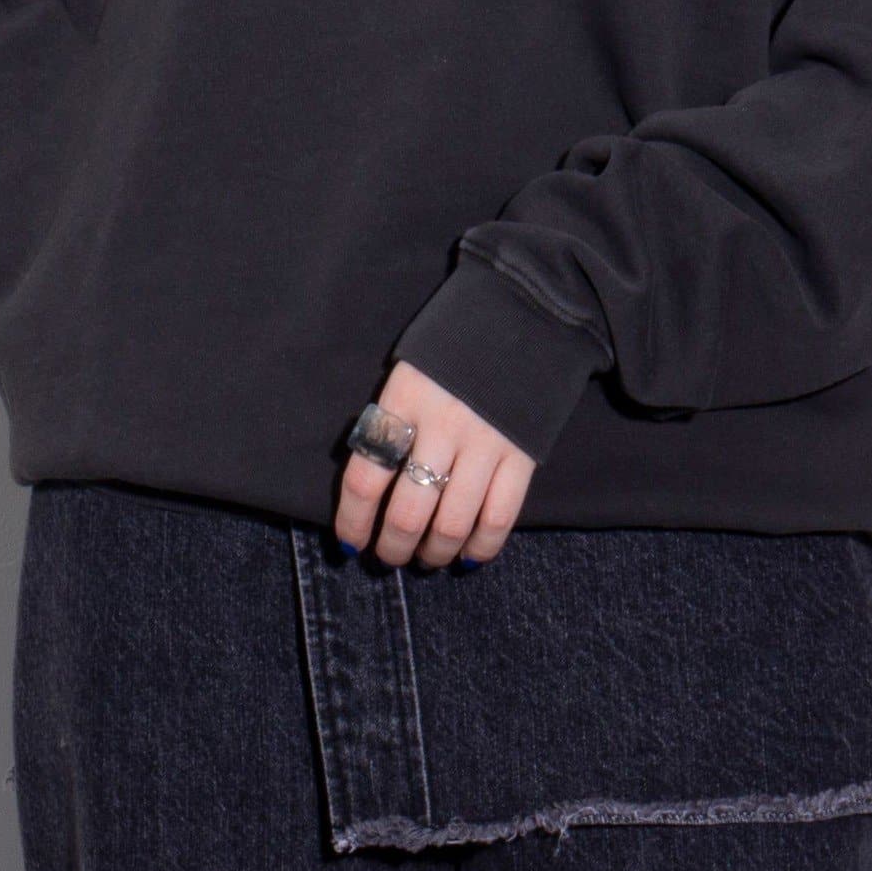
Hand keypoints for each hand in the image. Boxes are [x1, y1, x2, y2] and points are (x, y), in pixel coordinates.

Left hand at [334, 359, 536, 568]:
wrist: (523, 312)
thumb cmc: (453, 345)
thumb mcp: (409, 369)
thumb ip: (392, 420)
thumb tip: (371, 486)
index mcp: (404, 399)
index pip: (366, 476)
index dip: (352, 520)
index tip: (348, 542)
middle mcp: (442, 425)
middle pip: (408, 511)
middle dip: (392, 547)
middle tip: (388, 557)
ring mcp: (486, 442)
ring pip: (451, 524)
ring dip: (434, 553)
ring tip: (426, 559)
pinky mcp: (522, 454)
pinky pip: (499, 517)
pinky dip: (481, 546)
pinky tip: (466, 555)